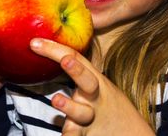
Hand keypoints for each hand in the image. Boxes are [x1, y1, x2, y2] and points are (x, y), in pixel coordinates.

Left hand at [30, 39, 154, 135]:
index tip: (34, 42)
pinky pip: (75, 135)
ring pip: (80, 112)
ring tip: (56, 100)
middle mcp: (94, 97)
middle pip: (87, 81)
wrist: (133, 135)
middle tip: (66, 61)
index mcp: (95, 81)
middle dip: (77, 70)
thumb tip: (52, 55)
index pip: (75, 59)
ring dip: (69, 106)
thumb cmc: (108, 106)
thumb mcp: (98, 87)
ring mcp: (91, 117)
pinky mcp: (87, 135)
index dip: (55, 49)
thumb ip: (79, 74)